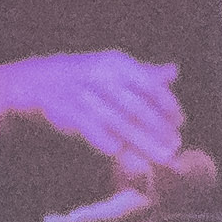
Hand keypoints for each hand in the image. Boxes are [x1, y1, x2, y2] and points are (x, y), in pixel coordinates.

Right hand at [0, 48, 185, 184]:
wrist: (41, 81)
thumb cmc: (85, 77)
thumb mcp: (114, 69)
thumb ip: (144, 74)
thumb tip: (173, 71)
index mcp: (116, 64)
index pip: (149, 84)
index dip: (167, 104)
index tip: (180, 122)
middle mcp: (101, 76)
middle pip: (137, 106)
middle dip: (159, 129)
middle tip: (175, 146)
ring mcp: (85, 95)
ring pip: (119, 122)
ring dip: (142, 142)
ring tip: (160, 158)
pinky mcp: (68, 112)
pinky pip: (92, 130)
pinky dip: (106, 141)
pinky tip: (121, 154)